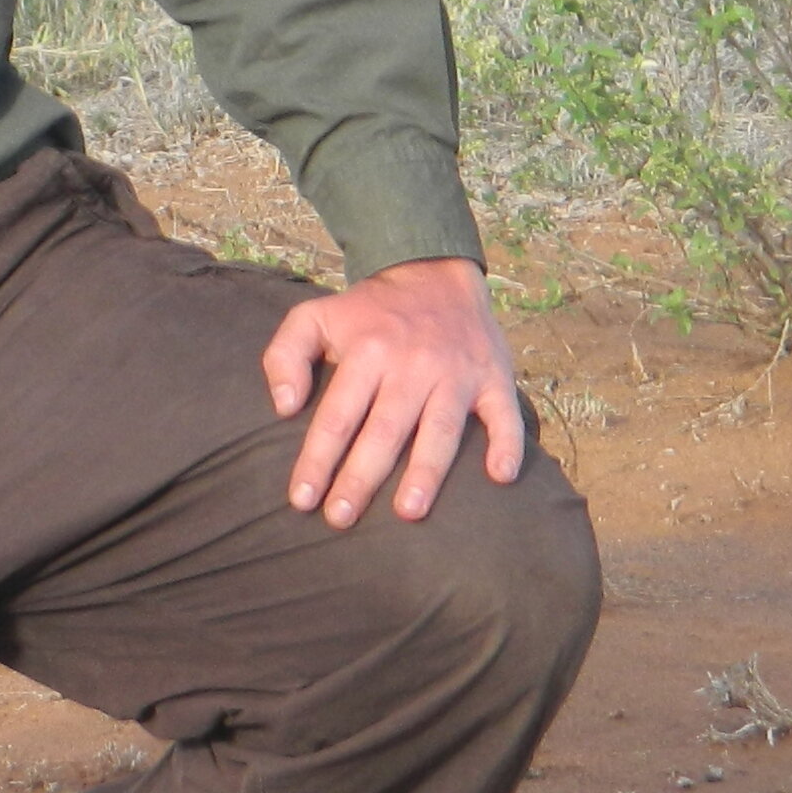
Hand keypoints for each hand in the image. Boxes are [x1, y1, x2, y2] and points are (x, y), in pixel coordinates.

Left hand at [260, 256, 527, 527]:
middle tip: (340, 520)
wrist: (434, 272)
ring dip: (426, 472)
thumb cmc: (367, 311)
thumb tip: (285, 407)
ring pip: (440, 429)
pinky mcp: (493, 376)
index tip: (302, 499)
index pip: (337, 416)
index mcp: (366, 351)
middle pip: (384, 431)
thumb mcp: (313, 316)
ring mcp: (456, 372)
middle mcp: (411, 364)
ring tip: (408, 512)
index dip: (318, 460)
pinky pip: (504, 413)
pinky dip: (507, 443)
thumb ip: (284, 355)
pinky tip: (501, 475)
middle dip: (360, 478)